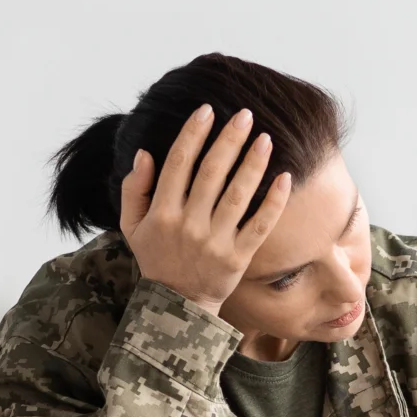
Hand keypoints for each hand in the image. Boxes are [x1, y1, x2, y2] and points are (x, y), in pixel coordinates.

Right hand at [118, 104, 293, 315]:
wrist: (177, 305)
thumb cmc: (156, 259)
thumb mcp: (132, 226)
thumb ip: (134, 189)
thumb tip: (145, 153)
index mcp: (162, 213)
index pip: (179, 163)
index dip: (194, 134)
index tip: (207, 111)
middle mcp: (189, 225)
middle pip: (211, 173)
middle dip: (229, 140)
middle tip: (245, 115)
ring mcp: (215, 242)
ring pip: (237, 195)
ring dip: (253, 164)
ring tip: (266, 139)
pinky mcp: (238, 257)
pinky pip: (260, 226)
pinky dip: (273, 202)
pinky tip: (283, 178)